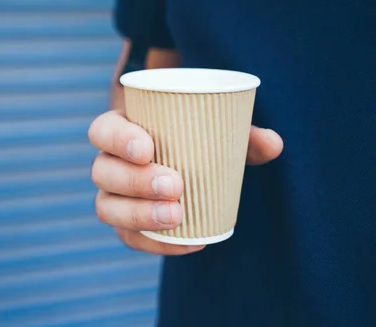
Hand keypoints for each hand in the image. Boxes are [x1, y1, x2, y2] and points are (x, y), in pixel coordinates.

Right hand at [88, 110, 282, 254]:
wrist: (181, 163)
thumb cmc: (193, 140)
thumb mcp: (214, 130)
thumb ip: (243, 134)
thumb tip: (273, 144)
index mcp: (120, 130)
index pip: (102, 131)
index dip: (118, 139)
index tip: (148, 148)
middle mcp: (109, 163)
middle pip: (102, 172)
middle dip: (135, 181)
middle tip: (175, 185)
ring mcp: (113, 196)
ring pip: (107, 208)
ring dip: (139, 214)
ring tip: (176, 216)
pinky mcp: (126, 224)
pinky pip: (130, 238)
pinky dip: (157, 244)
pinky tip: (189, 241)